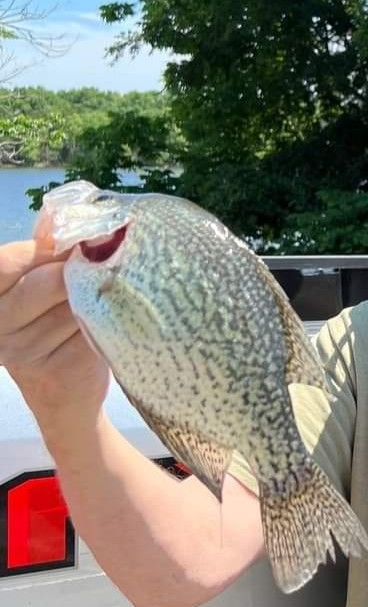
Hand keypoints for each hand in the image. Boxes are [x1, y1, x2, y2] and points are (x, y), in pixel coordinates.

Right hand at [0, 239, 109, 422]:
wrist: (67, 394)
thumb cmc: (55, 326)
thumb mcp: (40, 284)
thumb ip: (46, 253)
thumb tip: (63, 213)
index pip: (5, 263)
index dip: (43, 250)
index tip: (73, 242)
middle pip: (48, 281)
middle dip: (80, 269)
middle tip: (105, 262)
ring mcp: (25, 351)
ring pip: (77, 303)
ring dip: (101, 293)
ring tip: (110, 292)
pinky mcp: (60, 367)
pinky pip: (96, 326)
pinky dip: (112, 316)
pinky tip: (116, 315)